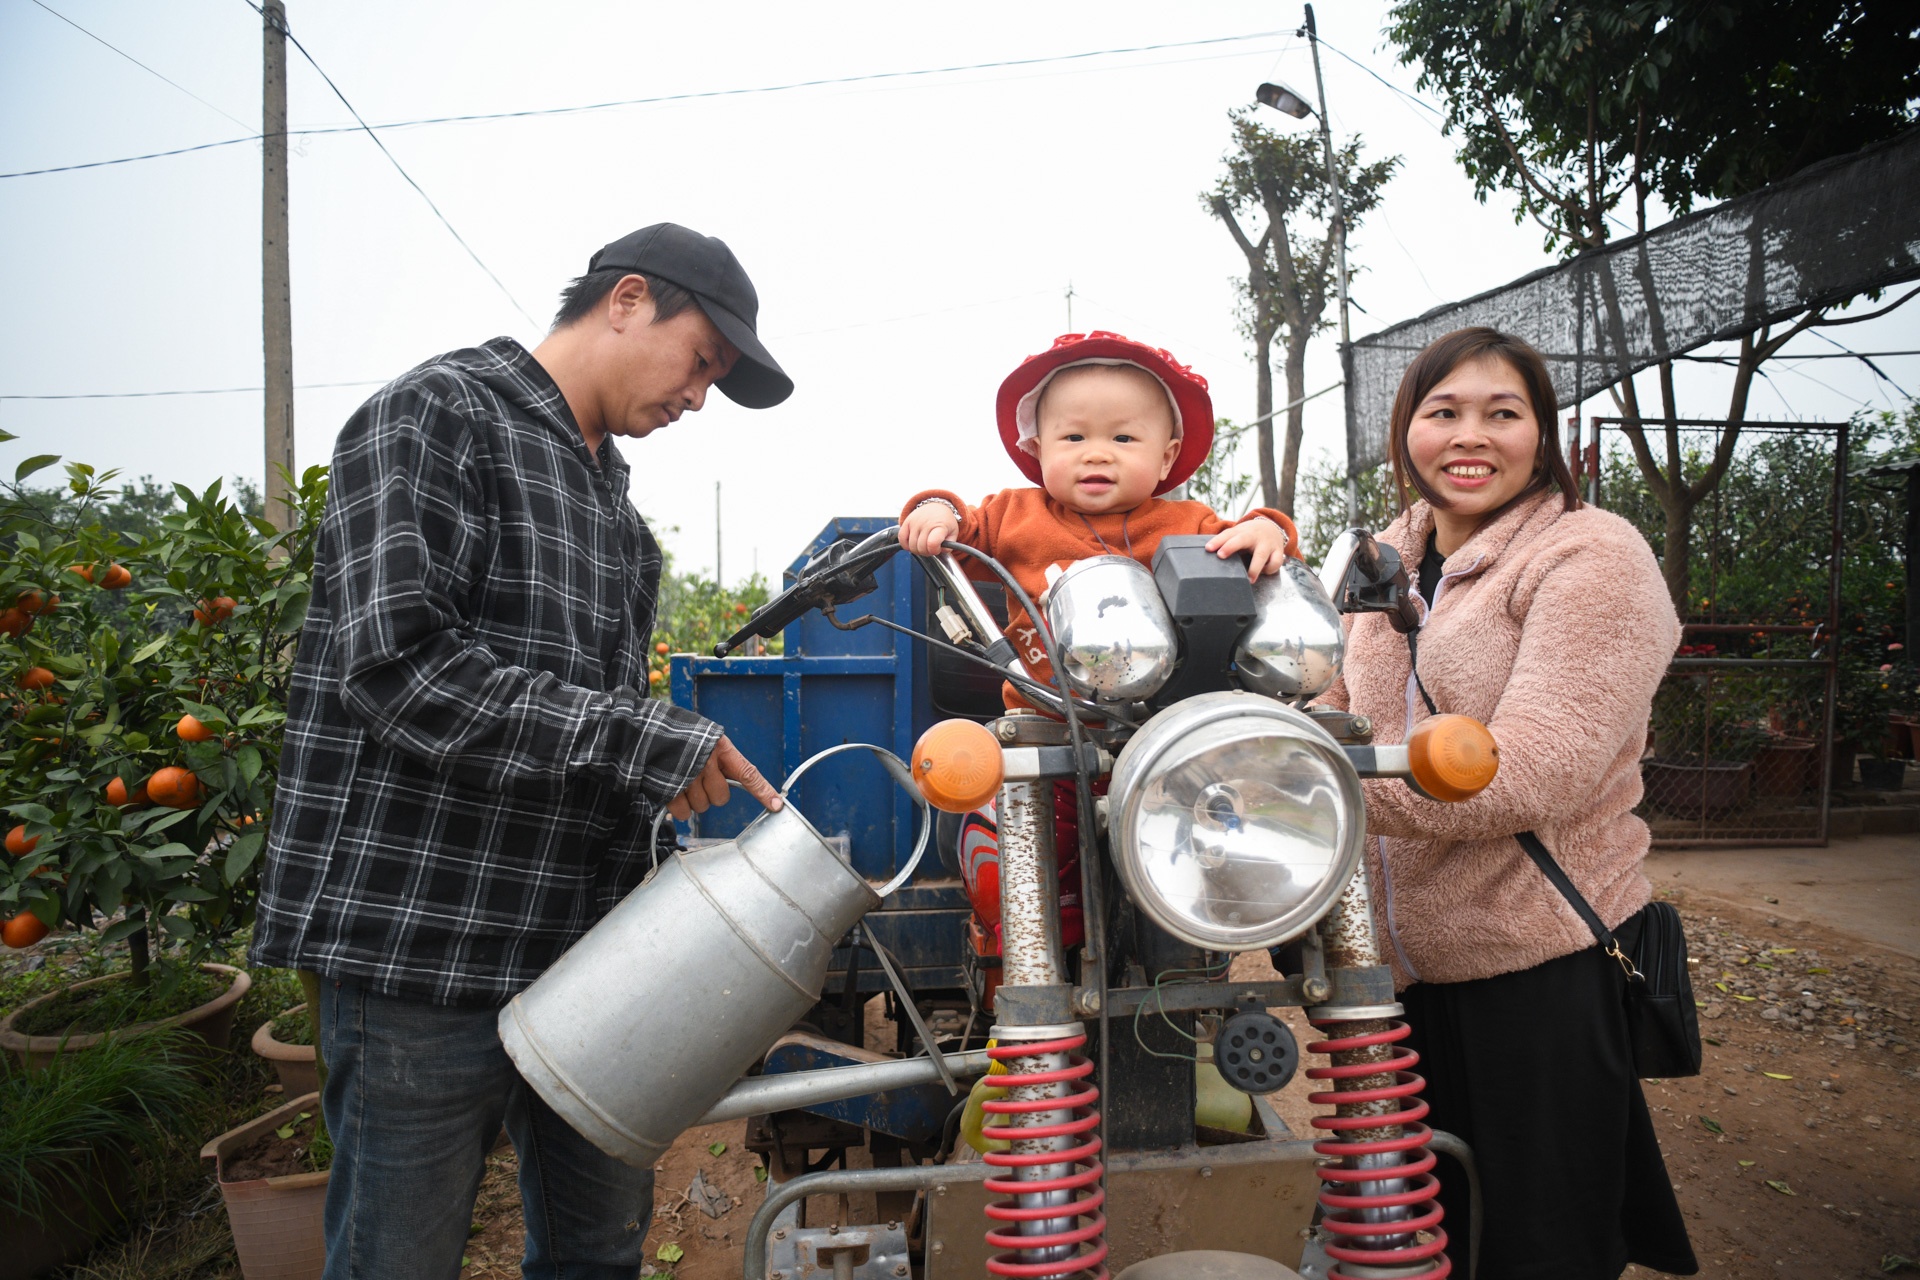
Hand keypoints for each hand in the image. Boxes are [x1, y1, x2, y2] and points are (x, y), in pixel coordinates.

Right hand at [666, 735, 781, 821]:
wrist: (646, 730)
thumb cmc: (682, 735)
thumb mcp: (708, 738)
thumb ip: (722, 758)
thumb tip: (735, 781)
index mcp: (720, 748)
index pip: (747, 773)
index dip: (763, 791)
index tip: (778, 805)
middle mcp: (707, 762)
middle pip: (721, 798)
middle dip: (711, 793)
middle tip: (699, 778)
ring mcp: (688, 776)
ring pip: (702, 806)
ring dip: (693, 799)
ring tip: (682, 779)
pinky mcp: (670, 789)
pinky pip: (684, 813)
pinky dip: (679, 807)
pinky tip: (673, 790)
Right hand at [899, 501, 960, 555]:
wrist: (937, 506)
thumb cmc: (945, 521)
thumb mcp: (953, 532)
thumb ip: (950, 545)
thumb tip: (940, 551)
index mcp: (940, 526)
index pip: (932, 544)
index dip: (935, 551)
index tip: (938, 548)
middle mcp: (926, 523)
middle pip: (921, 548)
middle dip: (927, 552)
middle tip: (931, 547)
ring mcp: (915, 522)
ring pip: (912, 546)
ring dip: (918, 550)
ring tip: (924, 545)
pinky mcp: (906, 522)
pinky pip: (902, 539)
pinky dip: (906, 545)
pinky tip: (914, 543)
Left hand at [1206, 517, 1289, 580]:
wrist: (1272, 527)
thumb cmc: (1249, 536)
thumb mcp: (1238, 535)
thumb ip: (1226, 543)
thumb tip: (1207, 558)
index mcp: (1241, 531)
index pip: (1227, 534)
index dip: (1217, 541)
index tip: (1208, 548)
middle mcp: (1254, 536)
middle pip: (1242, 539)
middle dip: (1230, 546)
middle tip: (1221, 555)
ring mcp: (1267, 543)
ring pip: (1261, 554)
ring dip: (1254, 568)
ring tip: (1249, 579)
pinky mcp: (1278, 551)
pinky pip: (1276, 562)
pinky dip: (1270, 569)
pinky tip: (1264, 572)